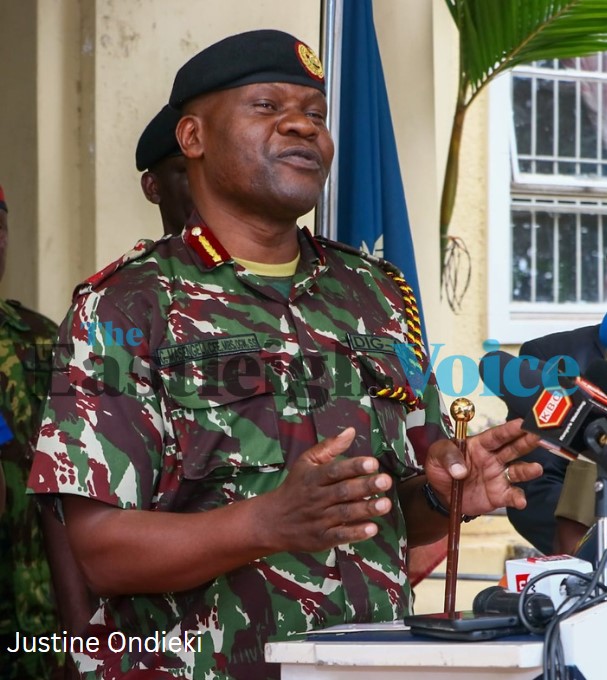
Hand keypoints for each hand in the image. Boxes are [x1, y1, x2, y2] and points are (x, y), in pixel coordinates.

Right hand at [264, 427, 392, 552]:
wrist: (273, 520)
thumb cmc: (296, 486)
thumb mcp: (306, 462)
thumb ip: (329, 447)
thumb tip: (351, 431)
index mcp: (314, 477)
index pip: (335, 470)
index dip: (354, 466)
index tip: (373, 463)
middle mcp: (317, 498)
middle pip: (343, 491)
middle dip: (365, 486)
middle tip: (385, 481)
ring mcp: (319, 519)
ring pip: (345, 513)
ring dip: (366, 509)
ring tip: (386, 504)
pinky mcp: (322, 538)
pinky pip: (340, 535)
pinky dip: (356, 533)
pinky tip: (372, 528)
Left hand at [424, 418, 541, 516]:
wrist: (441, 494)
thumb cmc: (441, 467)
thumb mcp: (436, 454)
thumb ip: (447, 455)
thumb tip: (460, 470)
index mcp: (479, 445)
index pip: (496, 435)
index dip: (509, 429)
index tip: (523, 423)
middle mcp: (493, 458)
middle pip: (513, 449)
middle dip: (527, 442)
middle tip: (539, 436)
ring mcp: (498, 476)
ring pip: (517, 471)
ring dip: (528, 470)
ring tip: (536, 469)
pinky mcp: (499, 495)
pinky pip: (511, 495)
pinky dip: (518, 498)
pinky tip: (520, 501)